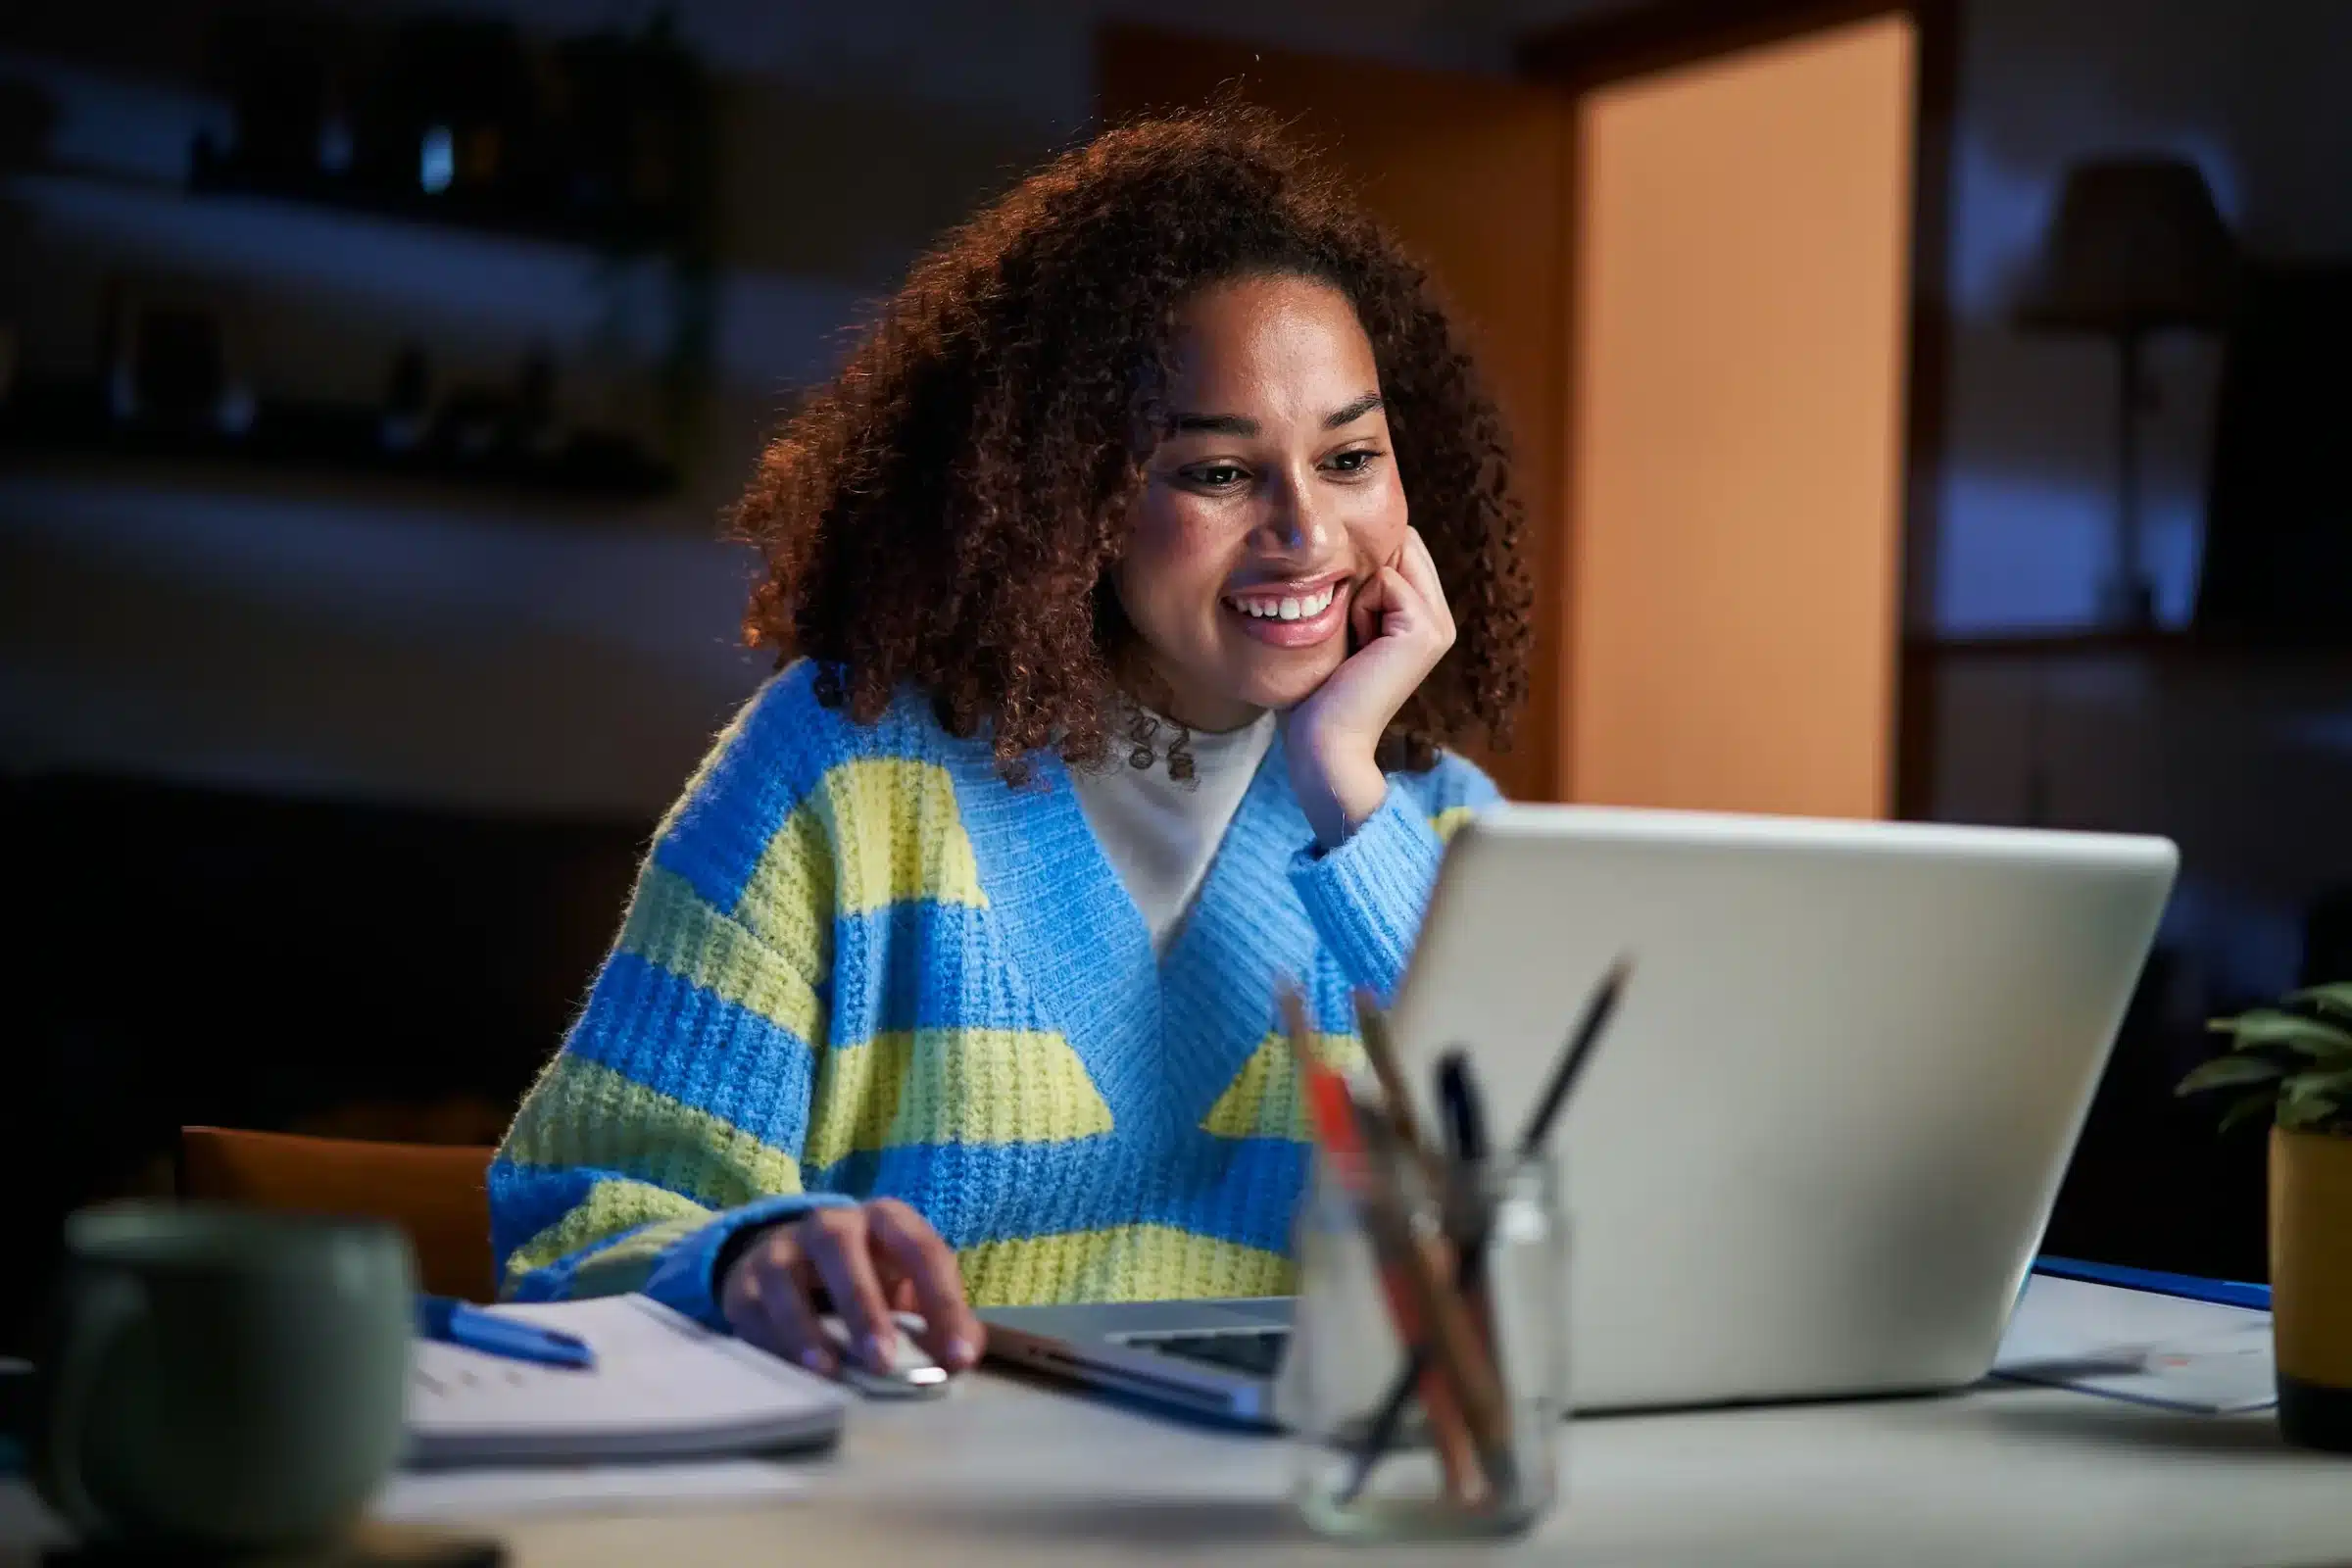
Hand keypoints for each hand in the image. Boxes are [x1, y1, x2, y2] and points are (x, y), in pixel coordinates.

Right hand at [719, 1198, 983, 1377]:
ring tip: (828, 1372)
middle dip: (863, 1306)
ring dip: (806, 1328)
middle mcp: (832, 1224)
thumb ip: (942, 1318)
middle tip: (883, 1361)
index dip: (944, 1303)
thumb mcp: (911, 1289)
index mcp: (887, 1220)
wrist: (797, 1265)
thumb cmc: (872, 1279)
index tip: (959, 1356)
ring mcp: (782, 1249)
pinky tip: (793, 1372)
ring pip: (786, 1278)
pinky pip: (753, 1310)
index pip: (921, 1250)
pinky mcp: (745, 1282)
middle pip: (842, 1250)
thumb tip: (962, 1356)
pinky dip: (771, 1343)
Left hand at [1284, 526, 1456, 846]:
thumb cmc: (1317, 689)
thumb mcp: (1340, 624)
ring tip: (1353, 641)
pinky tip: (1358, 648)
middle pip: (1401, 544)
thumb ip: (1356, 585)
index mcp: (1423, 617)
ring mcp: (1439, 625)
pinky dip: (1359, 608)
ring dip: (1358, 593)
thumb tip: (1347, 540)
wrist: (1324, 742)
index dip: (1359, 565)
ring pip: (1392, 560)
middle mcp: (1440, 618)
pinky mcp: (1426, 631)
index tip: (1345, 620)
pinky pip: (1386, 581)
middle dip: (1361, 574)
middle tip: (1349, 631)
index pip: (1399, 546)